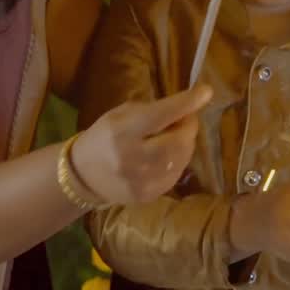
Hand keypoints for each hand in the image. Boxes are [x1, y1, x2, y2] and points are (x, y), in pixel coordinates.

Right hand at [71, 85, 209, 204]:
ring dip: (186, 143)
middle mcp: (132, 158)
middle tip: (187, 118)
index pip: (159, 115)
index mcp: (122, 132)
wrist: (83, 175)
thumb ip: (152, 110)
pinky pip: (175, 175)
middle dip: (189, 126)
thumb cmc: (104, 137)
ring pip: (181, 159)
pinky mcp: (148, 196)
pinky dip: (178, 161)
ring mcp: (141, 181)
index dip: (185, 104)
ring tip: (177, 135)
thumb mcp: (120, 115)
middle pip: (177, 141)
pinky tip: (169, 155)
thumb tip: (185, 108)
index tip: (206, 92)